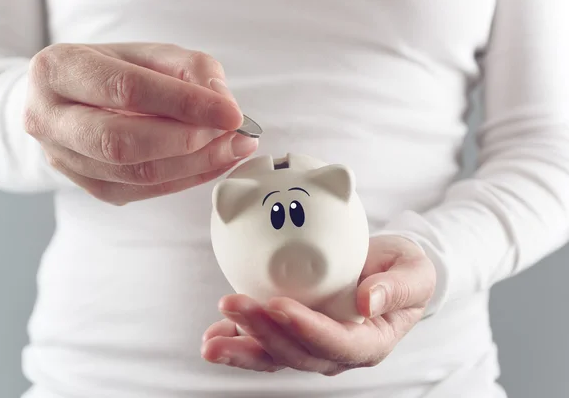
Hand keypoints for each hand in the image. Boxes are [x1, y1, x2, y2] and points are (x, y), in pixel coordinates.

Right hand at [24, 43, 257, 203]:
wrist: (76, 99)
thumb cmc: (115, 72)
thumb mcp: (151, 54)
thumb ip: (191, 69)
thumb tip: (222, 104)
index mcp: (58, 71)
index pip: (126, 90)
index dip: (184, 104)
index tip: (231, 113)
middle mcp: (50, 120)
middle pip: (122, 142)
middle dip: (188, 141)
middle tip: (233, 136)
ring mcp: (65, 160)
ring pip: (136, 174)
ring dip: (195, 165)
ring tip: (232, 149)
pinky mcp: (90, 187)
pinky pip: (143, 191)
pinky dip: (186, 179)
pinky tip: (213, 163)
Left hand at [201, 235, 435, 374]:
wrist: (387, 270)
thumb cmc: (404, 271)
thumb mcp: (414, 274)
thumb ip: (396, 289)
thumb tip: (366, 302)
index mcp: (370, 342)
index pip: (337, 344)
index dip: (306, 328)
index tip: (278, 306)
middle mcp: (337, 351)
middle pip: (296, 352)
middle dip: (262, 332)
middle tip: (233, 304)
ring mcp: (313, 344)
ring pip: (274, 356)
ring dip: (241, 346)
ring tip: (211, 340)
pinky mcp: (293, 332)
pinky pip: (264, 344)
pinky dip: (238, 340)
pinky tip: (214, 334)